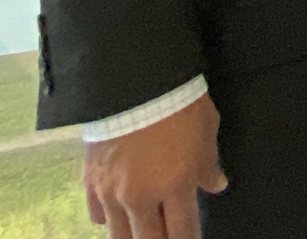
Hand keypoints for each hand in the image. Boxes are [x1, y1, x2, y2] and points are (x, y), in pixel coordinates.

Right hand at [84, 93, 224, 238]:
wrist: (134, 83)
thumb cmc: (178, 104)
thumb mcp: (206, 131)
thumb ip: (208, 165)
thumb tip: (215, 185)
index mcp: (175, 186)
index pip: (182, 233)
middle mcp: (141, 197)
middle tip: (165, 236)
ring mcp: (112, 193)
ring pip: (119, 235)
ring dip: (134, 235)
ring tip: (143, 231)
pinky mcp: (90, 182)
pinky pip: (97, 215)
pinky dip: (109, 218)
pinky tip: (118, 214)